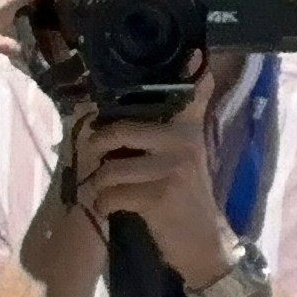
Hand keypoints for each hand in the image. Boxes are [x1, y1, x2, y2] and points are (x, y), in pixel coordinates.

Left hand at [71, 87, 235, 290]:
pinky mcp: (160, 198)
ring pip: (110, 168)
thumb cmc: (186, 198)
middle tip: (93, 157)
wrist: (203, 245)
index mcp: (189, 129)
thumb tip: (176, 76)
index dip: (191, 68)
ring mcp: (172, 170)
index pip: (190, 90)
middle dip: (96, 148)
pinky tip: (111, 208)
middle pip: (118, 130)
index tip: (195, 52)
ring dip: (98, 185)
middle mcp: (183, 142)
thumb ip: (180, 118)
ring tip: (101, 190)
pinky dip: (105, 205)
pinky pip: (113, 195)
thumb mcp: (188, 154)